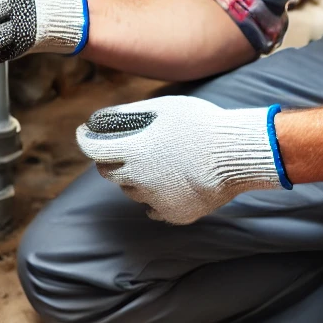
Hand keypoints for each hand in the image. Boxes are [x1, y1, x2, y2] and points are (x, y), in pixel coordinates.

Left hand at [76, 95, 287, 224]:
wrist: (237, 155)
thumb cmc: (201, 125)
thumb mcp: (163, 108)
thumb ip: (129, 114)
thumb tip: (100, 120)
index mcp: (133, 151)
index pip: (93, 150)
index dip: (85, 139)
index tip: (85, 133)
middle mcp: (138, 179)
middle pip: (108, 173)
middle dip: (109, 159)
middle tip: (120, 148)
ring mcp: (155, 200)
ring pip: (132, 190)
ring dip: (135, 177)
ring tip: (158, 163)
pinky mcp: (173, 215)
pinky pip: (154, 208)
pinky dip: (155, 197)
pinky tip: (169, 185)